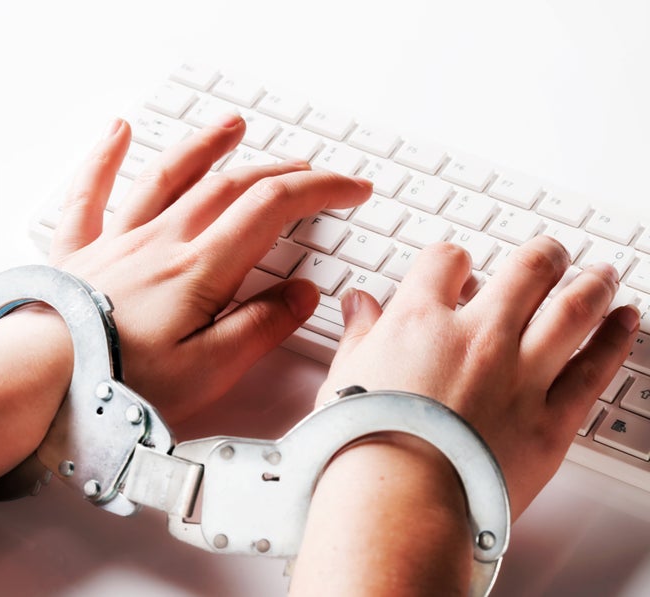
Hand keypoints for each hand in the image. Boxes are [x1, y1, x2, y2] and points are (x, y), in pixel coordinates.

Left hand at [49, 114, 371, 422]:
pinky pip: (92, 193)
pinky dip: (104, 158)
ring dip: (207, 147)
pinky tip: (116, 131)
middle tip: (312, 171)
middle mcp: (161, 242)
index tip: (350, 189)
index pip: (273, 206)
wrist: (36, 384)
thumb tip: (301, 293)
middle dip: (282, 170)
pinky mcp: (82, 253)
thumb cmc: (119, 385)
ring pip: (170, 176)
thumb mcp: (210, 370)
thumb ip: (260, 327)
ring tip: (233, 126)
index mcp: (199, 269)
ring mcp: (119, 242)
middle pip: (232, 185)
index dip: (320, 189)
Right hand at [316, 237, 638, 518]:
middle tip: (549, 252)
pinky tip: (624, 320)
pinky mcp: (550, 420)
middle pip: (526, 270)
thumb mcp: (346, 376)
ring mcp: (519, 375)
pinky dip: (614, 339)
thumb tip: (359, 303)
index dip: (454, 259)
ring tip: (601, 272)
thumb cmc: (363, 445)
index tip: (460, 269)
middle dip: (542, 254)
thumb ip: (359, 332)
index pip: (446, 261)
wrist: (395, 504)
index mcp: (421, 321)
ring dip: (592, 283)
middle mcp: (477, 337)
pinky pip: (594, 369)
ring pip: (572, 308)